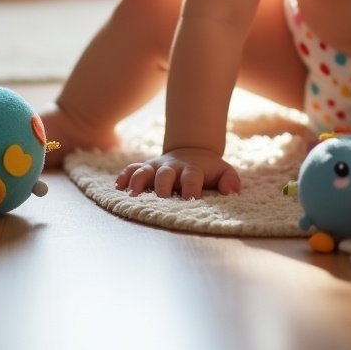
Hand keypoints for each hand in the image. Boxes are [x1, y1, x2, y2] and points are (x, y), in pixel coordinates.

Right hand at [114, 147, 240, 198]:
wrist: (192, 151)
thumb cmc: (208, 170)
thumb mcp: (224, 171)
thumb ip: (230, 181)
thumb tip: (232, 192)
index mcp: (192, 169)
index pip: (192, 176)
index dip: (192, 186)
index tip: (191, 198)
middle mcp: (172, 167)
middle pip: (166, 173)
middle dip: (163, 185)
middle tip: (161, 197)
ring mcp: (157, 167)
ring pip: (144, 171)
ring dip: (138, 182)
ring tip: (132, 195)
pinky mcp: (145, 168)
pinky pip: (132, 169)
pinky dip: (124, 176)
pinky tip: (118, 187)